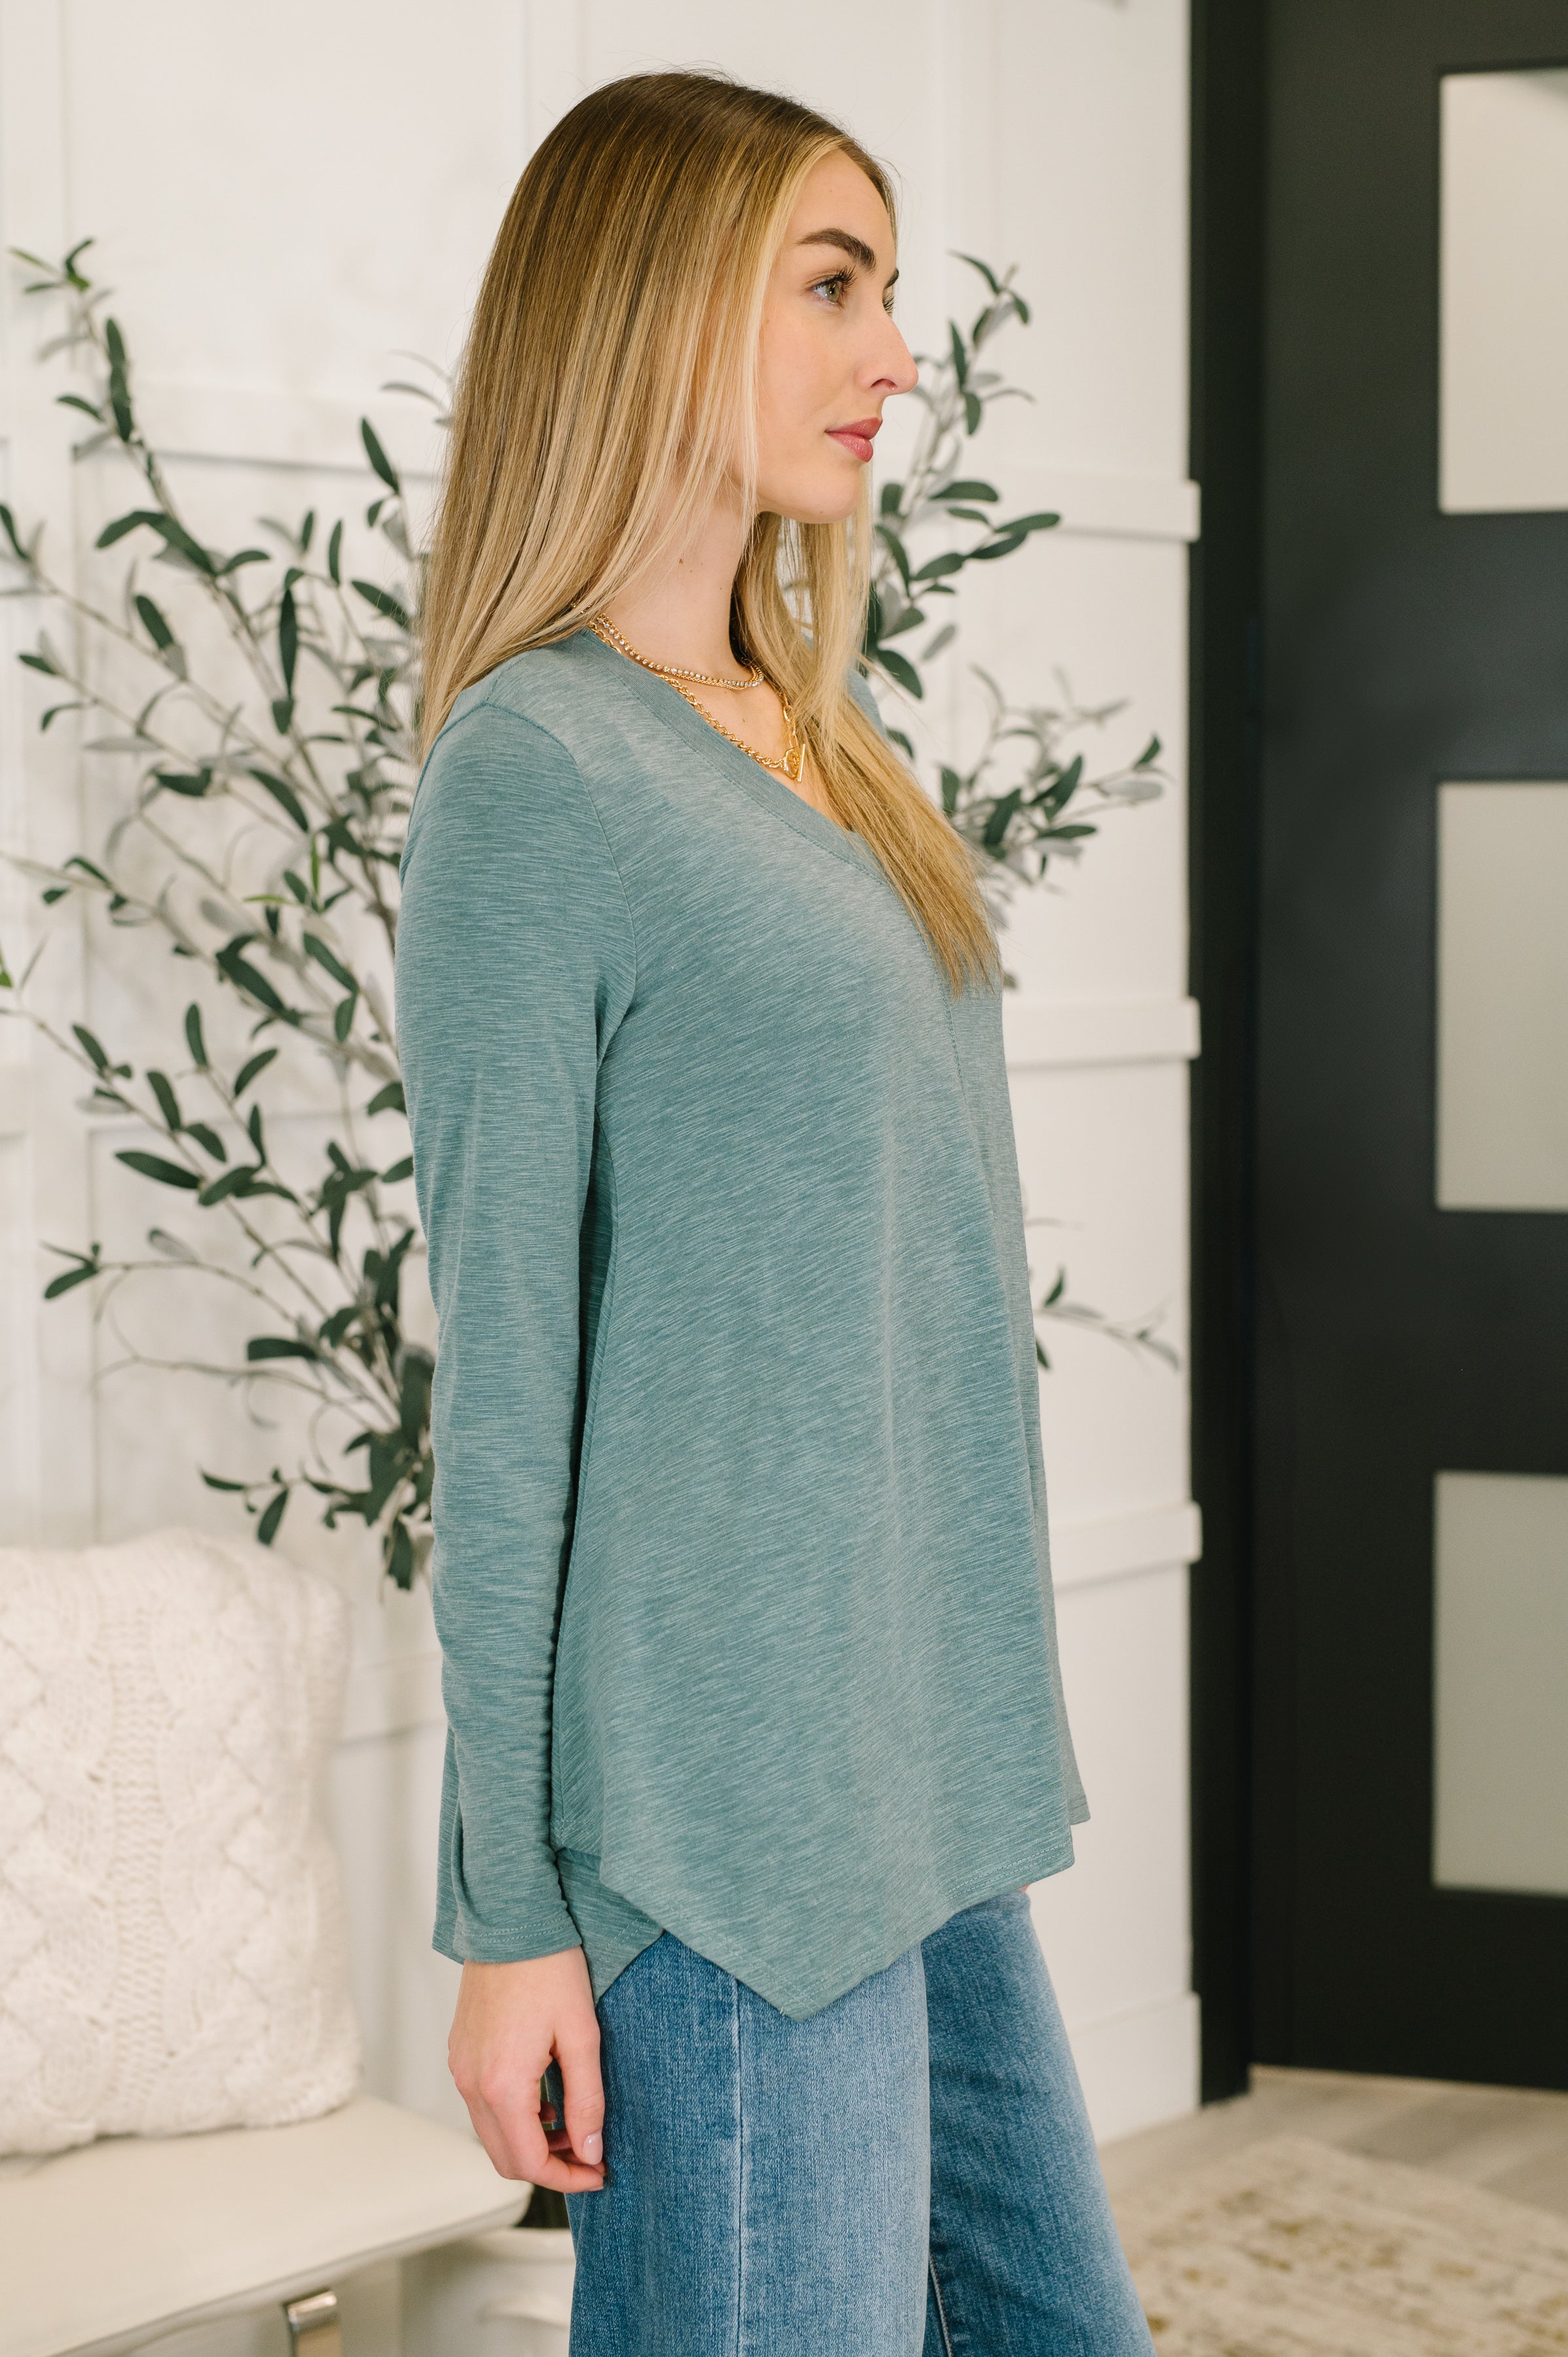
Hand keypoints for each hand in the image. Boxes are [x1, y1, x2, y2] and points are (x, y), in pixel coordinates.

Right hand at [448, 1946, 605, 2192]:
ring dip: (530, 2142)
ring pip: (491, 2133)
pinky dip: (512, 2117)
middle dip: (549, 2166)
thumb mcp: (582, 2036)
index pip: (530, 2163)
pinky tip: (544, 2097)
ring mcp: (461, 2068)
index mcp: (502, 2086)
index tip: (599, 2173)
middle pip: (505, 2158)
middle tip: (589, 2155)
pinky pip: (482, 2104)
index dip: (568, 2179)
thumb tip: (591, 2151)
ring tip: (572, 2124)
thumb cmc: (551, 1970)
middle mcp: (472, 2084)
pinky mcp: (460, 2053)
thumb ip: (586, 2101)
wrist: (511, 1921)